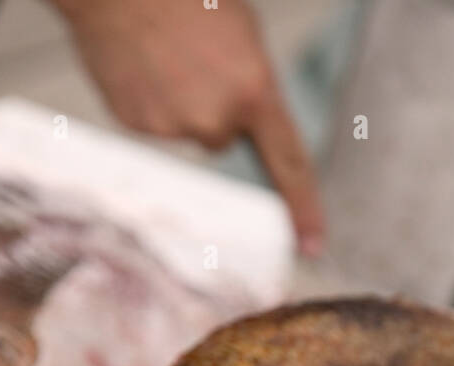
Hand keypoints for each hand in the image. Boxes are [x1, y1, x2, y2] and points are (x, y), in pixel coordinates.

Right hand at [51, 0, 323, 253]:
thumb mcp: (242, 32)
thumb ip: (252, 84)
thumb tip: (244, 119)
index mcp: (253, 90)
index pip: (289, 162)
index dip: (304, 207)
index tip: (313, 245)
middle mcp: (216, 119)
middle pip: (223, 138)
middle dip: (214, 108)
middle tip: (194, 61)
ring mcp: (174, 128)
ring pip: (188, 129)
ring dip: (180, 102)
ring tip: (164, 56)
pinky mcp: (139, 126)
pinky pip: (156, 123)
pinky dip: (150, 99)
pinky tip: (142, 64)